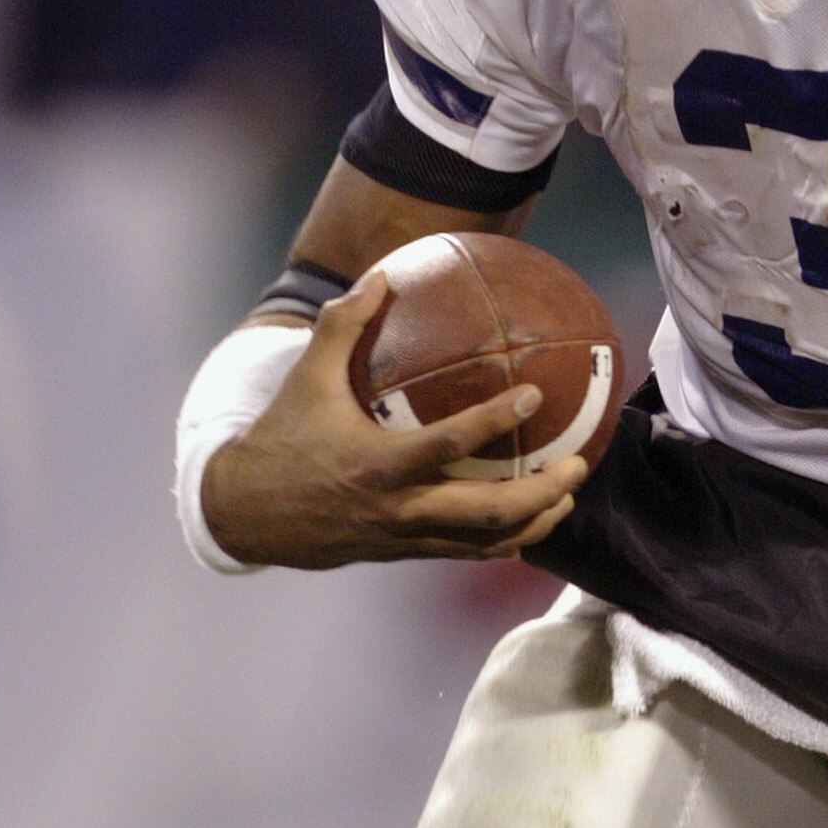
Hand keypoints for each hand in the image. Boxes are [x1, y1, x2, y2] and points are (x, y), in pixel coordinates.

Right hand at [202, 270, 586, 568]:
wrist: (249, 514)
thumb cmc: (282, 438)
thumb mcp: (306, 376)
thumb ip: (344, 323)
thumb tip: (382, 275)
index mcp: (377, 464)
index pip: (451, 443)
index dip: (497, 419)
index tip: (534, 393)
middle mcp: (398, 508)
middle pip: (488, 511)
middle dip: (542, 492)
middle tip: (578, 464)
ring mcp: (405, 537)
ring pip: (486, 542)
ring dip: (535, 521)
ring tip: (568, 495)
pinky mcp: (405, 553)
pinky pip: (467, 552)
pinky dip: (505, 539)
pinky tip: (531, 520)